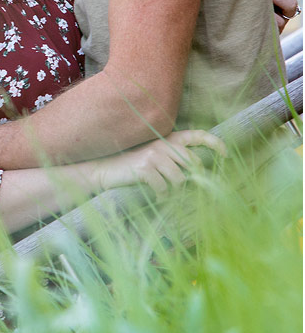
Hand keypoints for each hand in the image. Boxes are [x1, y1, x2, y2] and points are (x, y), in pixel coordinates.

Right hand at [94, 129, 226, 195]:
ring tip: (163, 192)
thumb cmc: (133, 167)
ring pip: (180, 179)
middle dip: (190, 180)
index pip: (197, 136)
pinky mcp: (146, 168)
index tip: (226, 154)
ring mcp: (154, 155)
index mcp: (168, 139)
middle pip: (192, 164)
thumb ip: (174, 161)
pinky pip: (164, 187)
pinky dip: (161, 196)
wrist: (105, 170)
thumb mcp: (155, 158)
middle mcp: (163, 144)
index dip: (215, 143)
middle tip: (178, 189)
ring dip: (173, 191)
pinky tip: (155, 197)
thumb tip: (197, 177)